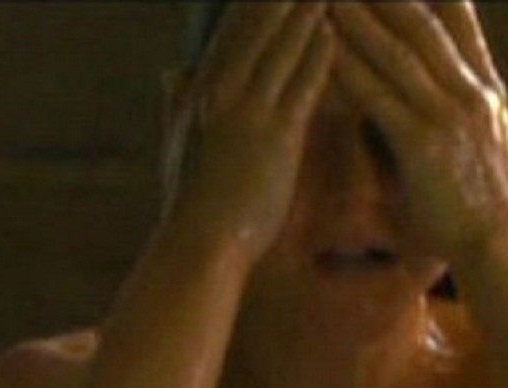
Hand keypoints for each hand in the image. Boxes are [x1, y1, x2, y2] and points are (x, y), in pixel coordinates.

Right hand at [160, 2, 334, 263]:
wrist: (199, 244)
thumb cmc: (190, 201)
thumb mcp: (176, 142)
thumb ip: (177, 101)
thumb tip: (172, 70)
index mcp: (200, 90)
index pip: (231, 30)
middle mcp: (221, 92)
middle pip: (255, 24)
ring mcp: (247, 112)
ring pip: (281, 47)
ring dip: (305, 9)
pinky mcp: (274, 137)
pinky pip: (301, 86)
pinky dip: (317, 55)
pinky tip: (334, 31)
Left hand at [328, 2, 507, 262]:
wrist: (500, 247)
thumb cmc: (482, 203)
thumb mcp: (481, 142)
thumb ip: (456, 108)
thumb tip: (425, 87)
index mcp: (484, 88)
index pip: (458, 17)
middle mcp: (470, 91)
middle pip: (423, 21)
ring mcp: (449, 116)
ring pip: (397, 51)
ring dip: (359, 15)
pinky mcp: (424, 145)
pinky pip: (379, 97)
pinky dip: (350, 68)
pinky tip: (324, 48)